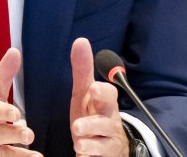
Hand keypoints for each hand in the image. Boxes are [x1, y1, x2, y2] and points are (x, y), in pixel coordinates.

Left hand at [69, 38, 128, 156]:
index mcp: (105, 105)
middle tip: (77, 126)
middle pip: (107, 123)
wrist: (108, 147)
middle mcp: (109, 124)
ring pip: (104, 145)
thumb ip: (83, 70)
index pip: (109, 96)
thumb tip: (80, 40)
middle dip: (94, 124)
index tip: (93, 89)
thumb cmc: (94, 115)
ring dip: (91, 145)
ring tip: (78, 144)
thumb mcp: (85, 94)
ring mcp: (108, 144)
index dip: (102, 93)